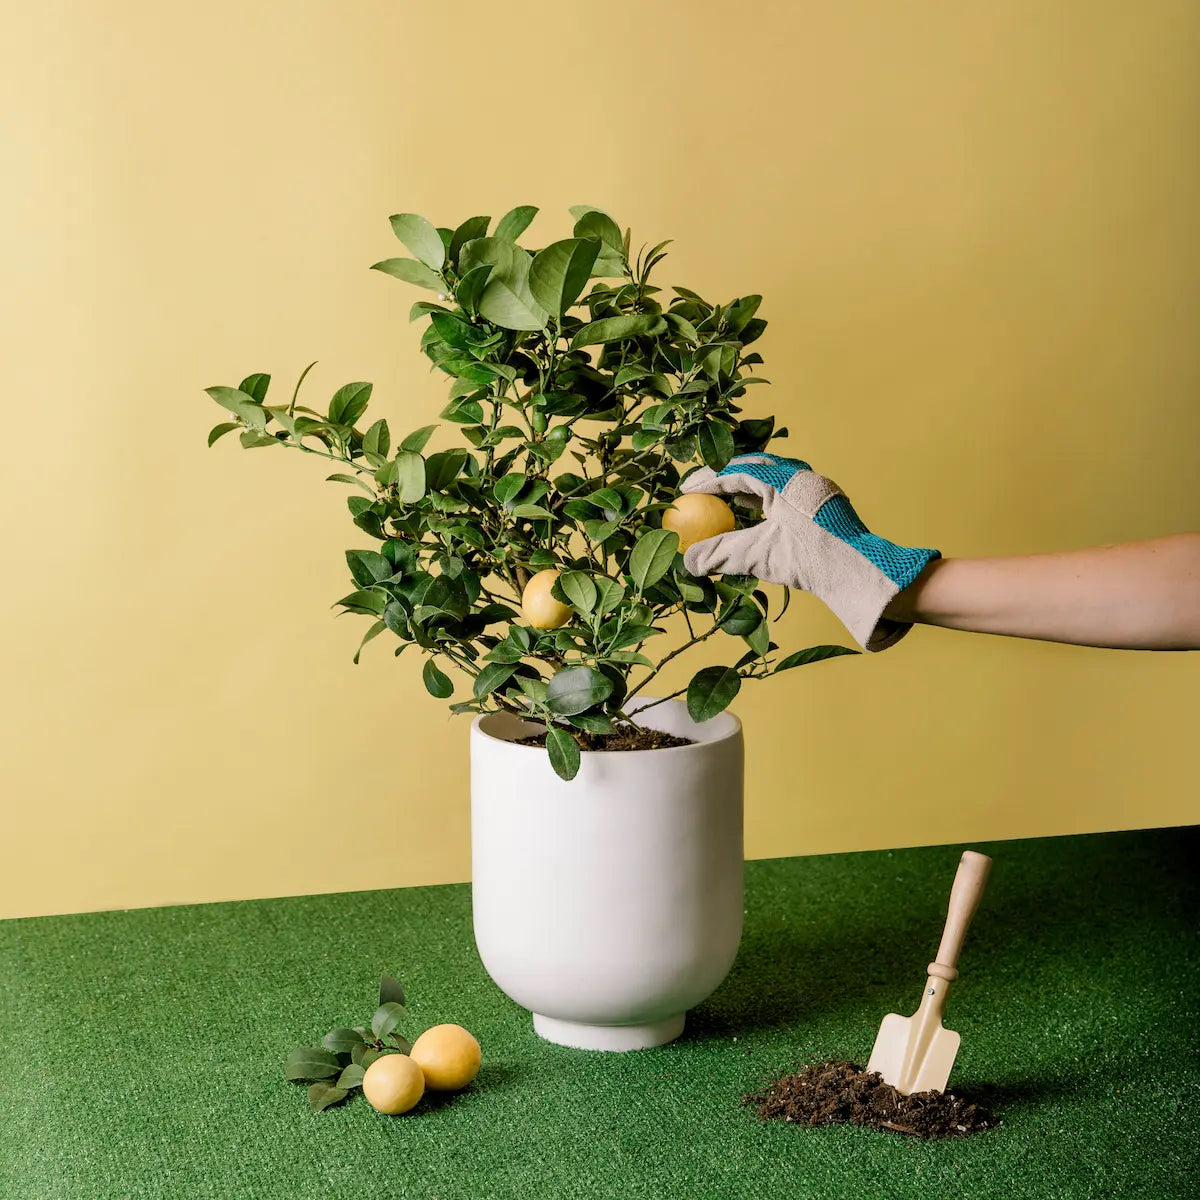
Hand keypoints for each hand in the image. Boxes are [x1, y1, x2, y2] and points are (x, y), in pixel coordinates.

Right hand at [681, 453, 939, 651]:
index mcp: (784, 480)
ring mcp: (816, 488)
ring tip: (723, 500)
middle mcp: (802, 476)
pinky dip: (764, 499)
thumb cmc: (811, 560)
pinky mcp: (824, 504)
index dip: (708, 481)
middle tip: (702, 489)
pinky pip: (786, 491)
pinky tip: (754, 515)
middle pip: (755, 467)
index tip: (685, 490)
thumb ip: (720, 554)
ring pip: (772, 477)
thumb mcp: (759, 556)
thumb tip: (686, 561)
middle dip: (725, 477)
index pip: (737, 472)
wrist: (861, 573)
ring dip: (745, 486)